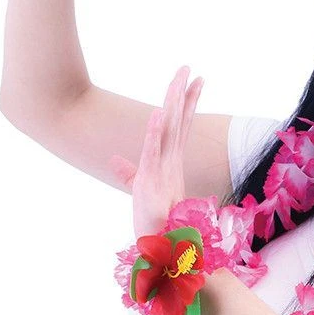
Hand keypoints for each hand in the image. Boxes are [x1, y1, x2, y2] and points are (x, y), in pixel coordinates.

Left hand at [109, 66, 203, 236]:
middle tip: (191, 70)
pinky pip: (154, 150)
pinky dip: (155, 132)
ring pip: (169, 128)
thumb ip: (129, 172)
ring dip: (173, 103)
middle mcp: (170, 160)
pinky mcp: (152, 178)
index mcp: (170, 161)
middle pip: (178, 120)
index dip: (189, 102)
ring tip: (180, 81)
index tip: (198, 81)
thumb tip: (116, 160)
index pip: (181, 124)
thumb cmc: (153, 220)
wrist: (160, 244)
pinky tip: (158, 113)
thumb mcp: (138, 189)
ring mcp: (163, 167)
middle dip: (184, 94)